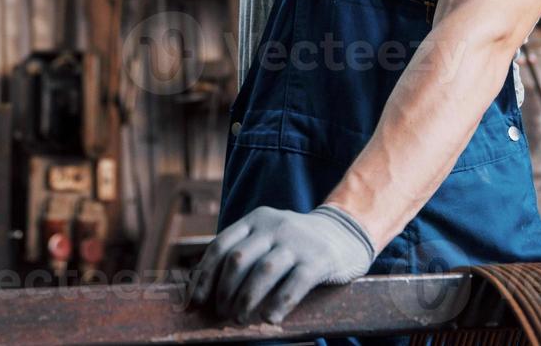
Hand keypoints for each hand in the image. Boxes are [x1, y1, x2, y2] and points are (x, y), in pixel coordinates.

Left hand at [187, 205, 375, 324]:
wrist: (346, 232)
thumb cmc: (296, 243)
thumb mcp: (268, 236)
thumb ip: (243, 253)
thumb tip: (202, 289)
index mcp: (256, 219)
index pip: (220, 245)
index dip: (204, 277)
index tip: (195, 302)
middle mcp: (274, 226)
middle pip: (238, 259)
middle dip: (224, 292)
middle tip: (222, 314)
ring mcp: (298, 241)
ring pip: (263, 272)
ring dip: (246, 300)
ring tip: (240, 320)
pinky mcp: (319, 259)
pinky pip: (294, 284)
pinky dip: (278, 304)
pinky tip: (270, 319)